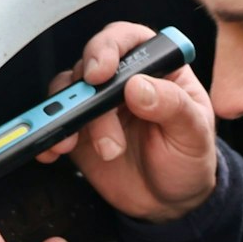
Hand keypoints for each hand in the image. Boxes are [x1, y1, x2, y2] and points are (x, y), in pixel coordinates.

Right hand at [37, 22, 218, 222]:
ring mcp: (98, 105)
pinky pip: (55, 124)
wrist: (171, 201)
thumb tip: (139, 87)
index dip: (108, 48)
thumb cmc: (189, 159)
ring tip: (77, 143)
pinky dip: (48, 135)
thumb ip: (173, 106)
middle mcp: (123, 80)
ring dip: (68, 116)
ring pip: (68, 91)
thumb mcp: (194, 133)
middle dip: (87, 93)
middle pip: (90, 64)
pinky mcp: (80, 131)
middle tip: (91, 117)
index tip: (101, 72)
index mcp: (157, 68)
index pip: (128, 40)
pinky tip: (52, 148)